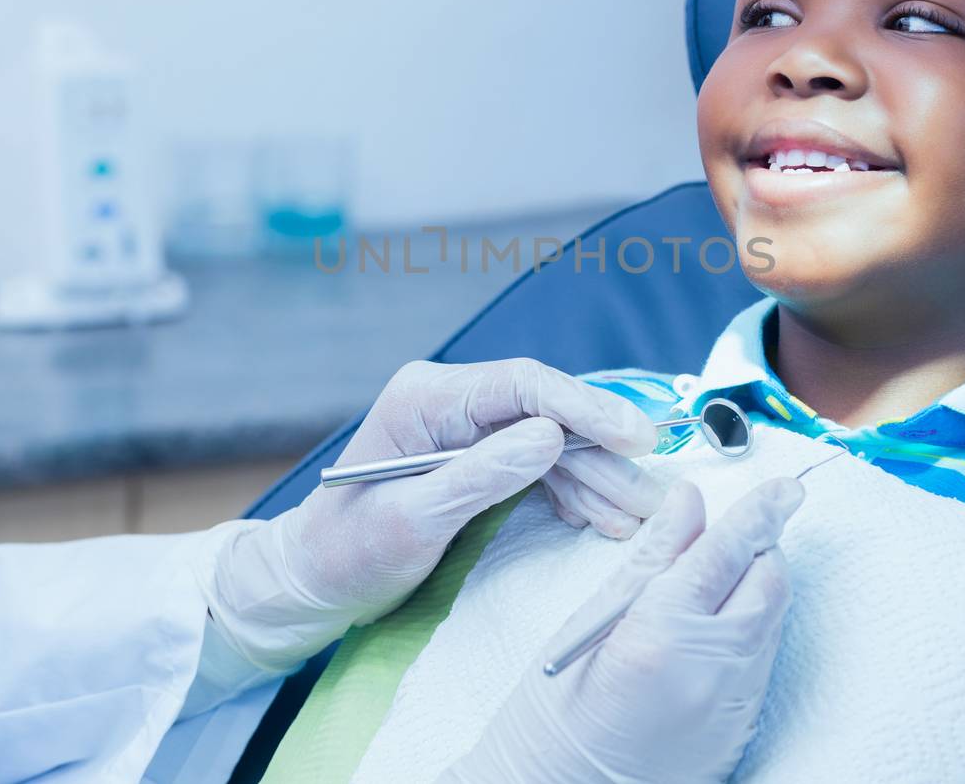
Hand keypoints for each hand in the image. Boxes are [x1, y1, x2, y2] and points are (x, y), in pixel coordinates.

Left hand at [198, 358, 663, 677]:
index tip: (636, 439)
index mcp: (428, 397)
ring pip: (551, 441)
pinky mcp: (476, 458)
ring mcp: (466, 428)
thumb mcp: (412, 519)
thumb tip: (549, 436)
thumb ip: (480, 474)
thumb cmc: (347, 551)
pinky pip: (539, 465)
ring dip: (597, 478)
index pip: (523, 385)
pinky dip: (575, 492)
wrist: (311, 579)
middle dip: (603, 452)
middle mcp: (451, 401)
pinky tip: (606, 517)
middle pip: (547, 411)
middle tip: (653, 492)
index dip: (587, 408)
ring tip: (640, 516)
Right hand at [444, 477, 803, 783]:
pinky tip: (710, 629)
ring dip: (755, 587)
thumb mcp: (589, 624)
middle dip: (759, 548)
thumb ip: (648, 559)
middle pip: (768, 583)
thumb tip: (688, 502)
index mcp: (661, 633)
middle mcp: (710, 670)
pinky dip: (748, 629)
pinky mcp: (740, 729)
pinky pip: (762, 659)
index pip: (727, 553)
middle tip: (732, 534)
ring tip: (711, 582)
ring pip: (772, 619)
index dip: (760, 512)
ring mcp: (732, 705)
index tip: (785, 488)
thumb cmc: (553, 714)